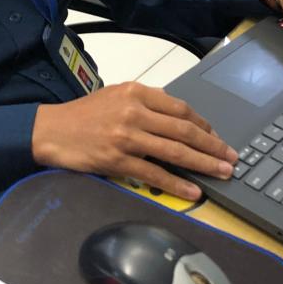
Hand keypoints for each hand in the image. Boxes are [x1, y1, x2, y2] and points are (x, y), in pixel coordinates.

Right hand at [30, 82, 237, 200]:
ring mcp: (127, 137)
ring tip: (222, 173)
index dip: (204, 125)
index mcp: (137, 92)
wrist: (51, 130)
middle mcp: (134, 112)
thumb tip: (177, 118)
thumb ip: (145, 102)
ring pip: (174, 151)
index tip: (217, 137)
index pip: (180, 109)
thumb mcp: (116, 96)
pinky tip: (193, 191)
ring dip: (203, 164)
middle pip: (184, 130)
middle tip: (232, 157)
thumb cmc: (84, 114)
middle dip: (212, 145)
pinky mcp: (117, 160)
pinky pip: (154, 174)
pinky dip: (177, 184)